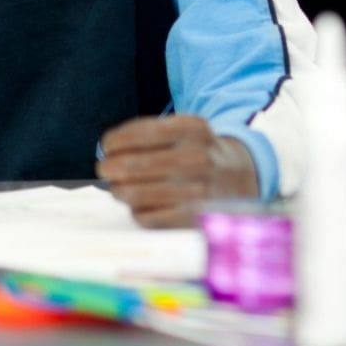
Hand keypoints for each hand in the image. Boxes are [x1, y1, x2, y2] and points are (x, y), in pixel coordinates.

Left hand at [97, 116, 258, 227]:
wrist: (240, 177)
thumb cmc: (201, 152)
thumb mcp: (186, 130)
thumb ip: (150, 133)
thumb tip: (108, 151)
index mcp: (193, 129)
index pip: (138, 133)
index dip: (114, 141)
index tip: (107, 146)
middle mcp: (197, 157)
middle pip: (130, 166)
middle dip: (109, 167)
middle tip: (105, 169)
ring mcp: (196, 189)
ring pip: (133, 193)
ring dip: (119, 190)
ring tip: (119, 188)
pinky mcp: (191, 216)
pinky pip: (145, 216)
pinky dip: (136, 211)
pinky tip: (140, 204)